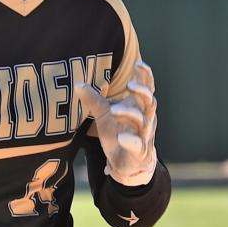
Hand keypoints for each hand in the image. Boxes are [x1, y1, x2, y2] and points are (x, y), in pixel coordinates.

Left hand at [75, 60, 157, 185]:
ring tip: (114, 110)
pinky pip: (138, 145)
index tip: (139, 64)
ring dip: (130, 114)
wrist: (126, 163)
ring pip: (143, 122)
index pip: (147, 88)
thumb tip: (77, 84)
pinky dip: (131, 140)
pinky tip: (122, 137)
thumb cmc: (119, 132)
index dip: (145, 76)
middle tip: (129, 86)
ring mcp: (144, 136)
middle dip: (142, 92)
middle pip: (150, 102)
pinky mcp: (140, 152)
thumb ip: (94, 100)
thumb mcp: (104, 115)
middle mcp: (145, 119)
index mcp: (139, 107)